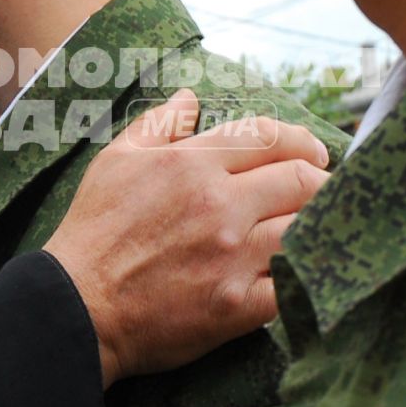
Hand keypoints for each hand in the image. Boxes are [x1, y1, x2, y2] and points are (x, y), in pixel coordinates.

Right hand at [43, 90, 330, 386]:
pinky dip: (309, 276)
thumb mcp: (115, 162)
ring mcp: (232, 255)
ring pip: (306, 227)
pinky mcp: (238, 305)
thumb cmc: (92, 233)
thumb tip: (190, 98)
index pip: (269, 136)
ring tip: (327, 229)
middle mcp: (218, 204)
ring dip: (321, 226)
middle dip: (324, 181)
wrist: (75, 307)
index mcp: (191, 164)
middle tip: (330, 190)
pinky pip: (295, 284)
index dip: (302, 140)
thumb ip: (158, 125)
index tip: (314, 152)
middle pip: (302, 179)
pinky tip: (313, 273)